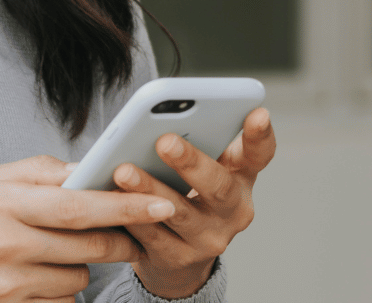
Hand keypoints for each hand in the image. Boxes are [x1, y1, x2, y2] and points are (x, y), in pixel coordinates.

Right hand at [0, 154, 177, 302]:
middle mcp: (2, 243)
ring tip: (49, 253)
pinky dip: (58, 291)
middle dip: (118, 239)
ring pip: (79, 278)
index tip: (161, 201)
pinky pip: (61, 302)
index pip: (77, 204)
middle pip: (88, 246)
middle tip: (129, 233)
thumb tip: (90, 169)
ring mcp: (6, 285)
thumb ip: (39, 172)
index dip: (125, 204)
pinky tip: (33, 278)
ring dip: (80, 267)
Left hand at [115, 107, 274, 298]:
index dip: (260, 136)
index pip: (259, 155)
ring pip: (179, 213)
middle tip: (164, 141)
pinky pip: (152, 236)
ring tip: (124, 170)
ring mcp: (209, 239)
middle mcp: (234, 211)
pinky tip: (111, 199)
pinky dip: (131, 217)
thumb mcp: (205, 168)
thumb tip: (161, 115)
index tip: (258, 113)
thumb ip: (198, 141)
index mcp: (242, 178)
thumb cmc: (190, 194)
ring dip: (150, 190)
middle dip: (191, 163)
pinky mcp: (179, 259)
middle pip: (218, 186)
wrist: (181, 255)